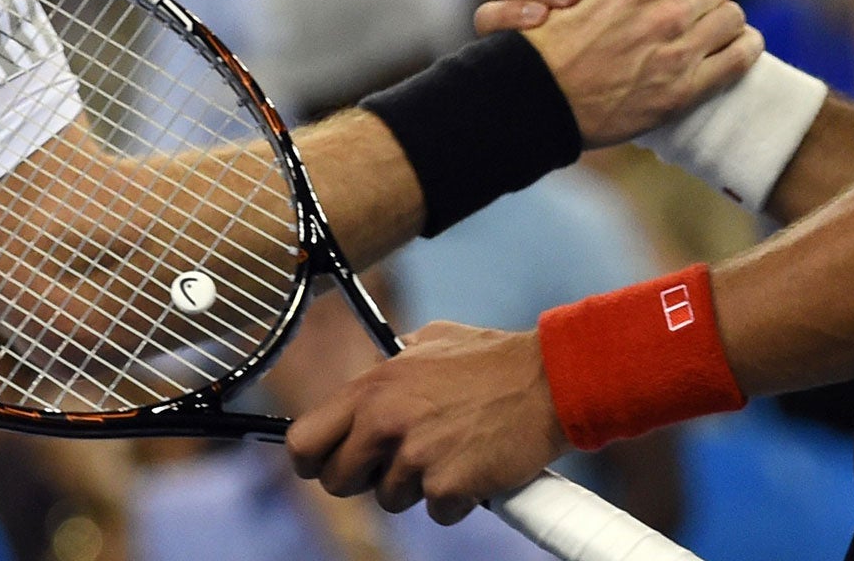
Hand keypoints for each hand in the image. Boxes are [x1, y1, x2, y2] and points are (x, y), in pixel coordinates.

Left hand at [287, 322, 566, 525]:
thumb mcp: (431, 341)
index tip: (329, 462)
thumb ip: (392, 363)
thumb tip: (372, 375)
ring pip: (390, 499)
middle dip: (365, 479)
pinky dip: (456, 499)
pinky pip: (436, 512)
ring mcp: (416, 457)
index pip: (304, 440)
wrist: (550, 380)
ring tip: (451, 451)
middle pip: (338, 482)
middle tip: (399, 462)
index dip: (313, 460)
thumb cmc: (493, 360)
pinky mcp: (448, 487)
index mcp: (374, 387)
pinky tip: (474, 467)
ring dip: (418, 486)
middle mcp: (385, 422)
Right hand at [524, 0, 759, 146]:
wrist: (538, 97)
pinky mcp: (684, 91)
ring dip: (722, 19)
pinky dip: (744, 47)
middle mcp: (667, 10)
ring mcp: (678, 52)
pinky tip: (737, 45)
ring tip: (709, 27)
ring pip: (733, 17)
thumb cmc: (555, 37)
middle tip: (693, 4)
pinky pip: (740, 58)